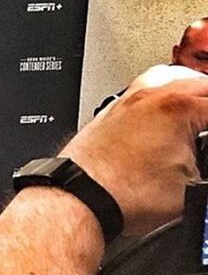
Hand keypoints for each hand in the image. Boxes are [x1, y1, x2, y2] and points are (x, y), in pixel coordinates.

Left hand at [60, 77, 207, 235]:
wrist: (79, 199)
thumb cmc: (121, 193)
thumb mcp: (191, 188)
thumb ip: (207, 172)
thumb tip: (204, 169)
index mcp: (178, 107)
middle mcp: (151, 96)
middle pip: (201, 84)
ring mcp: (127, 100)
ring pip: (170, 76)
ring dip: (191, 90)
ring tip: (202, 110)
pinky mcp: (109, 112)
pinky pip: (144, 89)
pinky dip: (162, 95)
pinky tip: (165, 114)